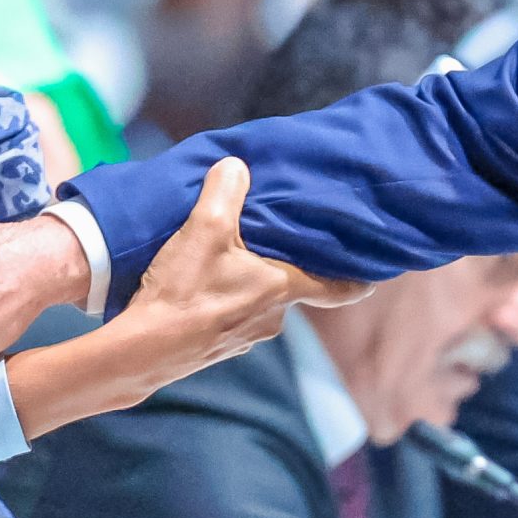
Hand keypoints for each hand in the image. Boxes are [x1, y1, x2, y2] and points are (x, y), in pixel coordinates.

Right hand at [105, 158, 370, 386]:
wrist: (142, 351)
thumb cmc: (182, 291)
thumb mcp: (204, 229)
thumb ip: (224, 192)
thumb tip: (236, 166)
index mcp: (280, 289)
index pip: (333, 288)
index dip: (354, 282)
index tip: (374, 279)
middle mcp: (271, 319)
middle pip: (288, 287)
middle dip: (280, 267)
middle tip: (267, 243)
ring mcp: (245, 338)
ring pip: (259, 303)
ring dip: (248, 285)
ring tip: (222, 262)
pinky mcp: (217, 350)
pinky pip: (233, 319)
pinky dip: (224, 303)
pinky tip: (199, 290)